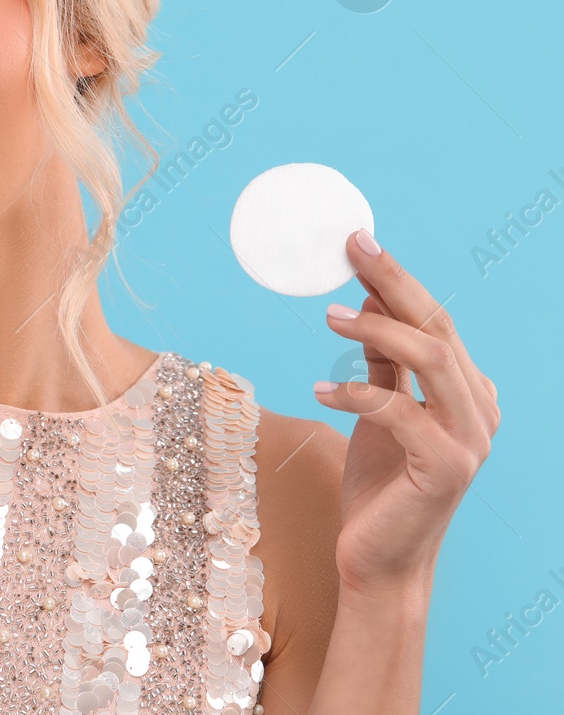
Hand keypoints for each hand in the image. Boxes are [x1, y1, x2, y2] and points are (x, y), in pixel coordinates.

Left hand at [315, 228, 500, 596]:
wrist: (379, 559)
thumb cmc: (380, 485)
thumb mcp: (378, 411)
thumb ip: (383, 361)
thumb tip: (369, 297)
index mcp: (468, 393)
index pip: (437, 322)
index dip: (399, 279)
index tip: (360, 241)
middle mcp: (479, 411)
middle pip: (439, 330)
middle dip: (395, 282)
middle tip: (352, 250)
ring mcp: (470, 440)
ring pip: (432, 360)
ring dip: (378, 329)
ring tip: (330, 316)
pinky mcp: (446, 466)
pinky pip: (400, 411)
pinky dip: (358, 391)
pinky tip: (320, 388)